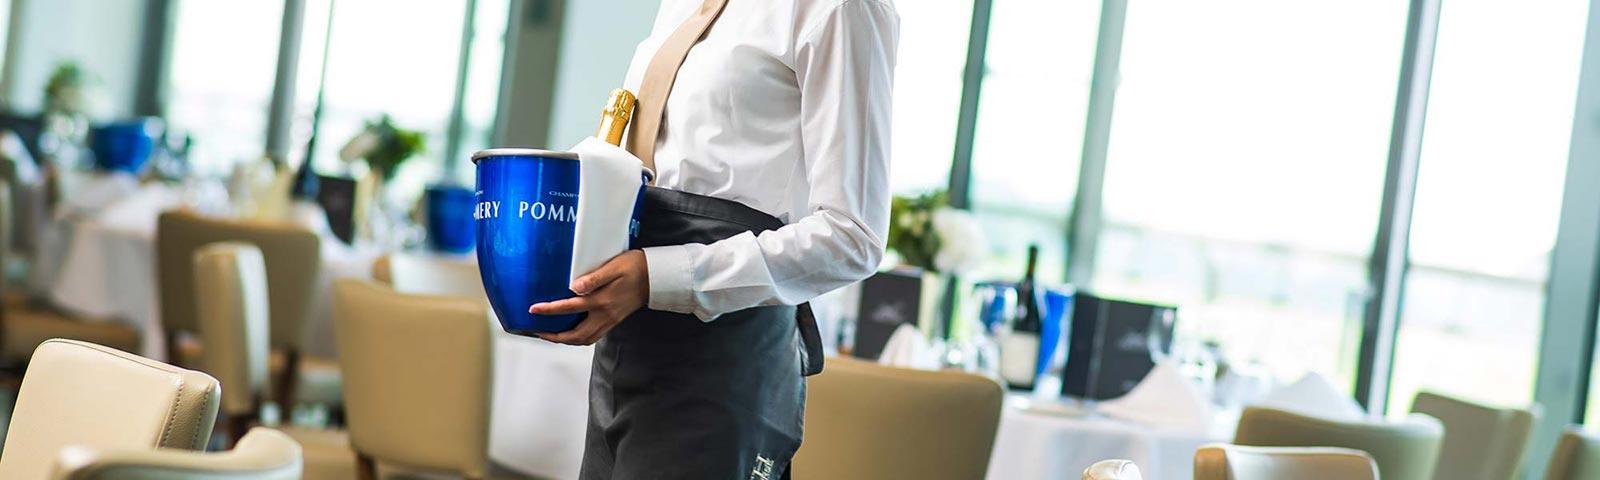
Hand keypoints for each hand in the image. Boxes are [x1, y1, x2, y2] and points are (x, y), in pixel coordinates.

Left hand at [529, 250, 649, 344]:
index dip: (549, 310)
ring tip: (551, 335)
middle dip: (554, 337)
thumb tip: (573, 287)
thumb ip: (593, 278)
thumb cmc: (635, 267)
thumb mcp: (614, 267)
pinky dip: (578, 337)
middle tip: (537, 331)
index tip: (533, 309)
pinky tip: (571, 331)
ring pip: (584, 339)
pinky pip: (592, 336)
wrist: (656, 277)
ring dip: (565, 340)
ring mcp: (610, 320)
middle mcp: (605, 315)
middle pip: (575, 335)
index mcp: (602, 301)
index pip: (569, 308)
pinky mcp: (613, 321)